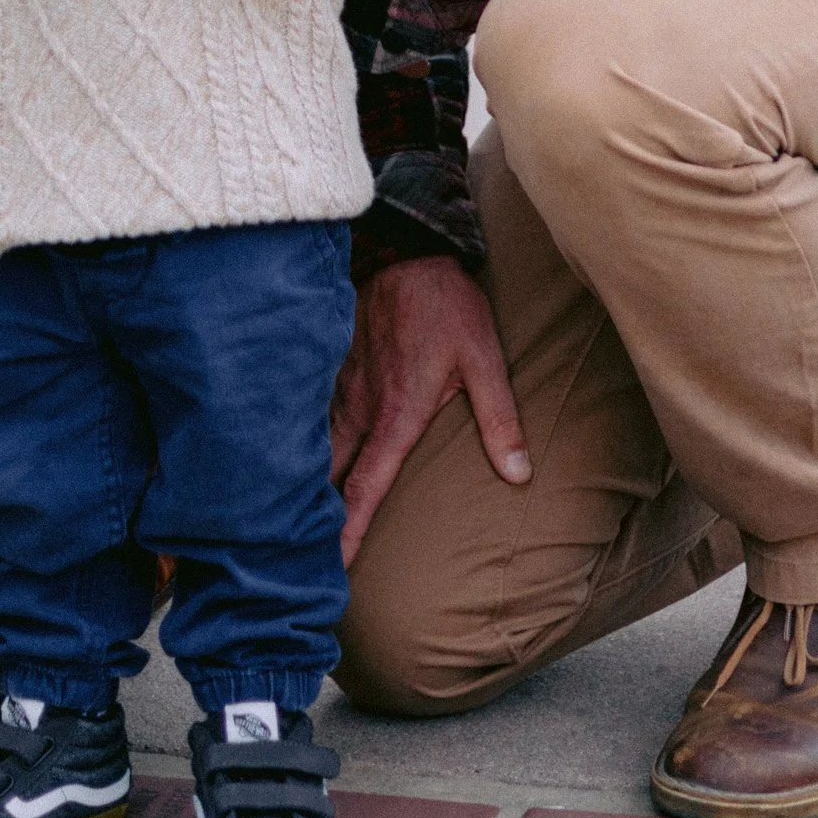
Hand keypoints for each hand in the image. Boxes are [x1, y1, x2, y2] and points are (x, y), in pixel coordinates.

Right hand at [331, 253, 529, 566]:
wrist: (406, 249)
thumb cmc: (447, 307)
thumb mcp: (485, 360)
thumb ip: (500, 421)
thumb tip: (519, 476)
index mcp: (396, 415)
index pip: (366, 486)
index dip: (349, 530)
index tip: (333, 568)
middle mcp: (361, 407)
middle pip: (329, 475)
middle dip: (315, 517)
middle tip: (304, 559)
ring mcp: (343, 385)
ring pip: (317, 445)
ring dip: (309, 482)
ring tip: (298, 519)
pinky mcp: (336, 366)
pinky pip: (315, 415)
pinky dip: (307, 443)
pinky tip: (305, 458)